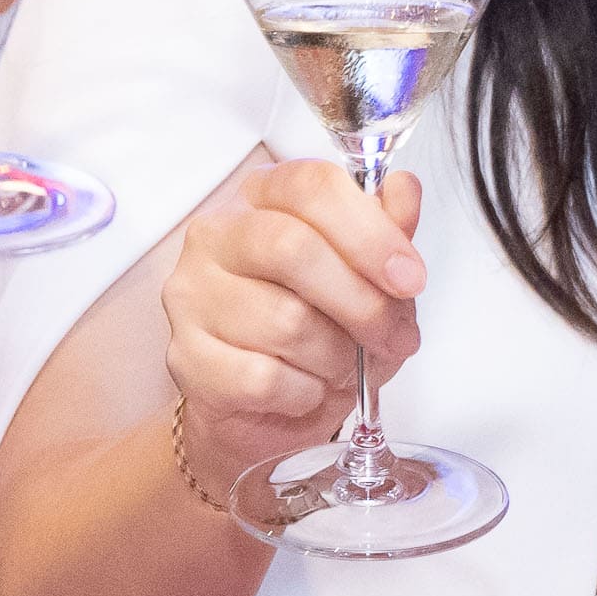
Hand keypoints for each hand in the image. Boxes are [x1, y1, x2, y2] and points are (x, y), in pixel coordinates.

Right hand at [166, 155, 426, 498]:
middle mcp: (216, 237)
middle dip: (361, 302)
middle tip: (391, 335)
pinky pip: (264, 377)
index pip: (311, 187)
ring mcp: (192, 296)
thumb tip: (402, 191)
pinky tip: (306, 388)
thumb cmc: (316, 333)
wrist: (266, 409)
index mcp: (260, 198)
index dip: (371, 232)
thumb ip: (387, 231)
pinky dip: (305, 392)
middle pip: (291, 248)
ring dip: (335, 356)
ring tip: (341, 366)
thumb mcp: (367, 279)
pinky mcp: (186, 357)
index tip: (409, 277)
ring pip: (284, 321)